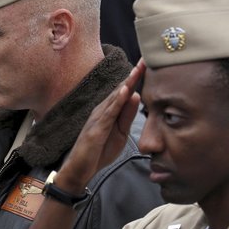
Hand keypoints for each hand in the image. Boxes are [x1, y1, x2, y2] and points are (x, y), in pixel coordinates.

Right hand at [53, 60, 143, 192]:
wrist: (81, 169)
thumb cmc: (99, 151)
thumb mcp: (120, 133)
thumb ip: (127, 115)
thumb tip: (136, 95)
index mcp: (110, 110)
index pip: (125, 91)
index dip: (136, 77)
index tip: (148, 64)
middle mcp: (102, 109)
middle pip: (121, 89)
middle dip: (134, 75)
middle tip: (146, 59)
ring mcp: (98, 118)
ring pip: (115, 97)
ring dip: (127, 83)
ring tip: (138, 70)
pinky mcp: (96, 129)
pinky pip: (108, 113)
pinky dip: (116, 101)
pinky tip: (124, 91)